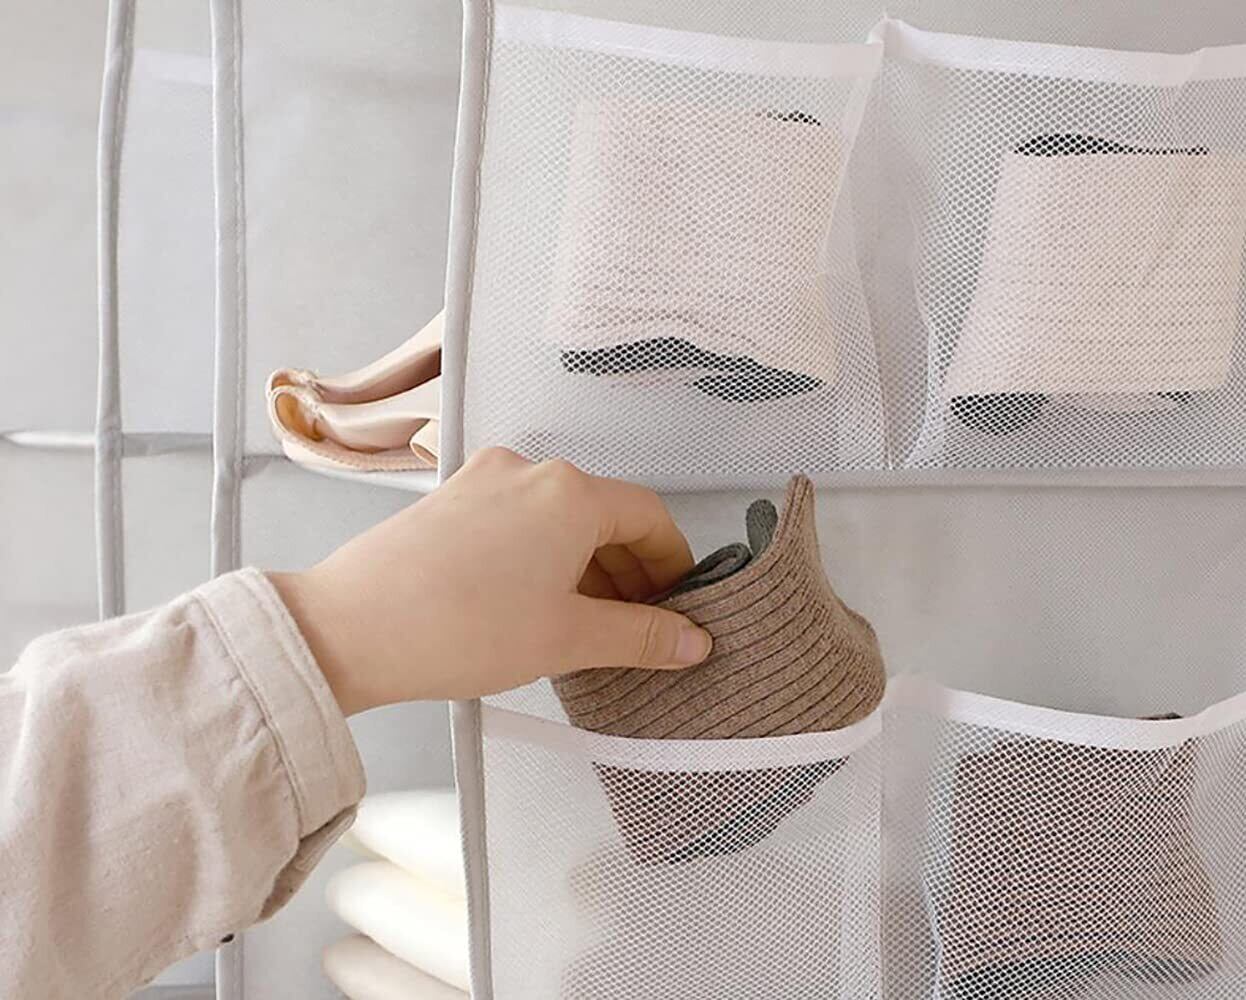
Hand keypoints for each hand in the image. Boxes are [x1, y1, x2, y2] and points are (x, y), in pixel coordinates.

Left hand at [269, 448, 712, 714]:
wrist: (349, 629)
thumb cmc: (458, 627)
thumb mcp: (568, 638)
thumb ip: (641, 636)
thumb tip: (692, 640)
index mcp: (570, 492)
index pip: (649, 516)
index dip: (674, 563)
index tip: (680, 603)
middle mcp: (529, 470)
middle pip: (603, 514)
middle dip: (629, 571)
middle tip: (638, 626)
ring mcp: (483, 480)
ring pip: (558, 519)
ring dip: (584, 566)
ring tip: (584, 625)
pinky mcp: (449, 500)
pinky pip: (516, 520)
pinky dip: (541, 556)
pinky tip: (534, 604)